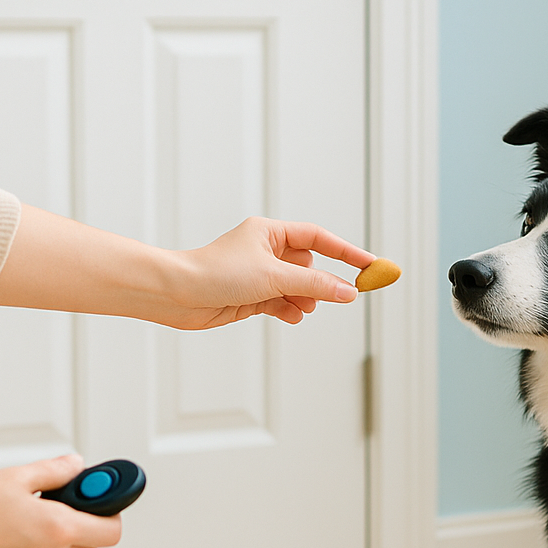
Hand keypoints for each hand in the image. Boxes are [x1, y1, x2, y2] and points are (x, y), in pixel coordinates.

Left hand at [165, 216, 376, 327]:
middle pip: (310, 266)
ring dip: (305, 299)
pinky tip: (290, 315)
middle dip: (321, 283)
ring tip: (302, 306)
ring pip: (298, 288)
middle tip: (341, 296)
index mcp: (270, 232)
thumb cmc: (216, 272)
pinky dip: (290, 310)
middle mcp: (266, 251)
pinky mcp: (252, 296)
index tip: (371, 265)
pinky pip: (283, 303)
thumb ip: (316, 285)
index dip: (347, 251)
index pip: (319, 238)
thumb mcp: (274, 276)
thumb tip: (349, 291)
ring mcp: (259, 275)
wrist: (176, 294)